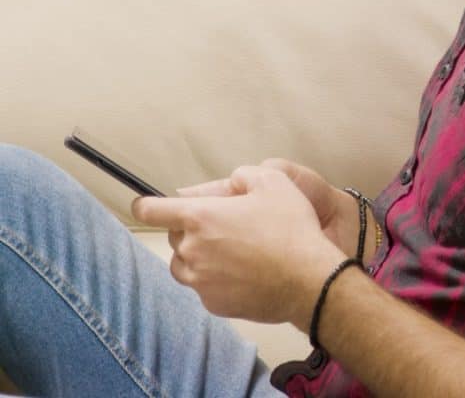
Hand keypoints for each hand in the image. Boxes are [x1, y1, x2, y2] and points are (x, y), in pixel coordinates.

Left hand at [133, 165, 346, 323]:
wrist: (308, 279)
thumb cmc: (291, 229)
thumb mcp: (274, 181)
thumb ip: (244, 175)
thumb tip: (232, 182)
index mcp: (200, 217)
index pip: (151, 210)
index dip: (144, 205)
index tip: (143, 205)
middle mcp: (191, 250)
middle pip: (175, 236)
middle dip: (193, 229)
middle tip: (228, 226)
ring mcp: (199, 281)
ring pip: (185, 265)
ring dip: (200, 256)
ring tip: (235, 251)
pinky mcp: (212, 303)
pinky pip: (204, 287)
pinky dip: (217, 279)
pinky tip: (246, 272)